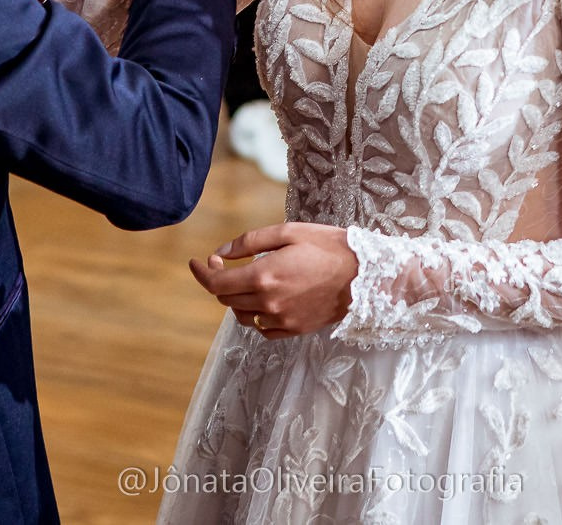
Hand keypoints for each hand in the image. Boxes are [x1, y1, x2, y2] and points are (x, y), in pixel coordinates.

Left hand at [188, 222, 358, 337]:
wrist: (365, 275)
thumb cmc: (327, 246)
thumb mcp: (288, 232)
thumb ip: (249, 243)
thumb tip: (221, 252)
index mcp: (263, 276)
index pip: (216, 283)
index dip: (200, 272)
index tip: (196, 262)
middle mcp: (267, 303)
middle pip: (226, 298)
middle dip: (220, 280)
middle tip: (226, 263)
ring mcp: (281, 320)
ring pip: (242, 315)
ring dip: (237, 298)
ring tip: (250, 280)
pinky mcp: (294, 330)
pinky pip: (262, 328)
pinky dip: (256, 315)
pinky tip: (267, 299)